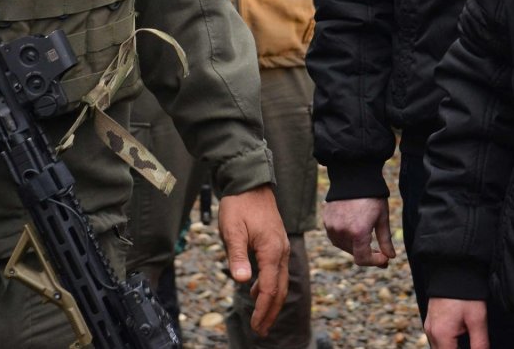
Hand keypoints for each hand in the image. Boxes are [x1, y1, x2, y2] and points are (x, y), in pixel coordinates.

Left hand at [217, 185, 288, 334]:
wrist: (251, 183)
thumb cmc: (239, 205)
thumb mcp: (232, 230)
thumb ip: (237, 256)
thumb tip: (241, 281)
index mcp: (271, 251)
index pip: (269, 288)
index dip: (263, 309)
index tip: (255, 326)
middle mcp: (281, 251)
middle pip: (280, 289)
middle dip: (271, 312)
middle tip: (260, 330)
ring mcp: (281, 247)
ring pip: (280, 281)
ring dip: (271, 301)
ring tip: (260, 317)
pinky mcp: (277, 243)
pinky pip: (277, 270)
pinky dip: (270, 286)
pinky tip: (256, 290)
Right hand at [323, 196, 396, 266]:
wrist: (354, 176)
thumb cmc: (372, 197)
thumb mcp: (382, 218)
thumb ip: (385, 240)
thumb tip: (390, 257)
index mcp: (358, 232)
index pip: (362, 259)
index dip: (374, 262)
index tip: (383, 259)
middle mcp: (342, 232)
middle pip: (354, 253)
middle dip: (367, 252)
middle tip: (379, 250)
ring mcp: (332, 227)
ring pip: (344, 246)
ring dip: (355, 246)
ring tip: (366, 236)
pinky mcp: (327, 221)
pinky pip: (335, 237)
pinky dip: (345, 238)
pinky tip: (354, 229)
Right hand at [425, 298, 487, 348]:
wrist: (453, 269)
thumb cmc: (466, 293)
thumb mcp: (477, 320)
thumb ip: (480, 344)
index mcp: (442, 335)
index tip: (476, 348)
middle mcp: (431, 332)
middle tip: (474, 344)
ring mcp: (429, 326)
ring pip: (440, 348)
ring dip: (452, 348)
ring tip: (468, 340)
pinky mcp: (431, 320)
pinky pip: (438, 340)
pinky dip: (448, 344)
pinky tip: (461, 339)